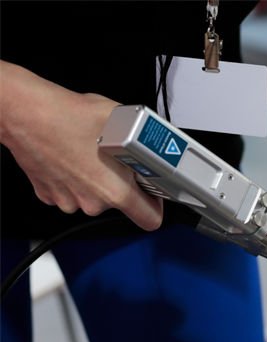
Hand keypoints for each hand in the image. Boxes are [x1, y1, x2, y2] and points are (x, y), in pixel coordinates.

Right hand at [0, 61, 162, 230]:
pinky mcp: (50, 194)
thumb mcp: (121, 120)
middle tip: (115, 157)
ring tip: (89, 152)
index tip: (154, 192)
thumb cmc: (67, 115)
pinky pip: (72, 191)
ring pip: (95, 196)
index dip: (157, 205)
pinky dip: (75, 177)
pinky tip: (71, 155)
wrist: (23, 112)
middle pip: (121, 203)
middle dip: (122, 182)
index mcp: (114, 191)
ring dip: (97, 178)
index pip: (150, 219)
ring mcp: (69, 201)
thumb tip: (156, 145)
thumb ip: (144, 142)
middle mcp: (92, 202)